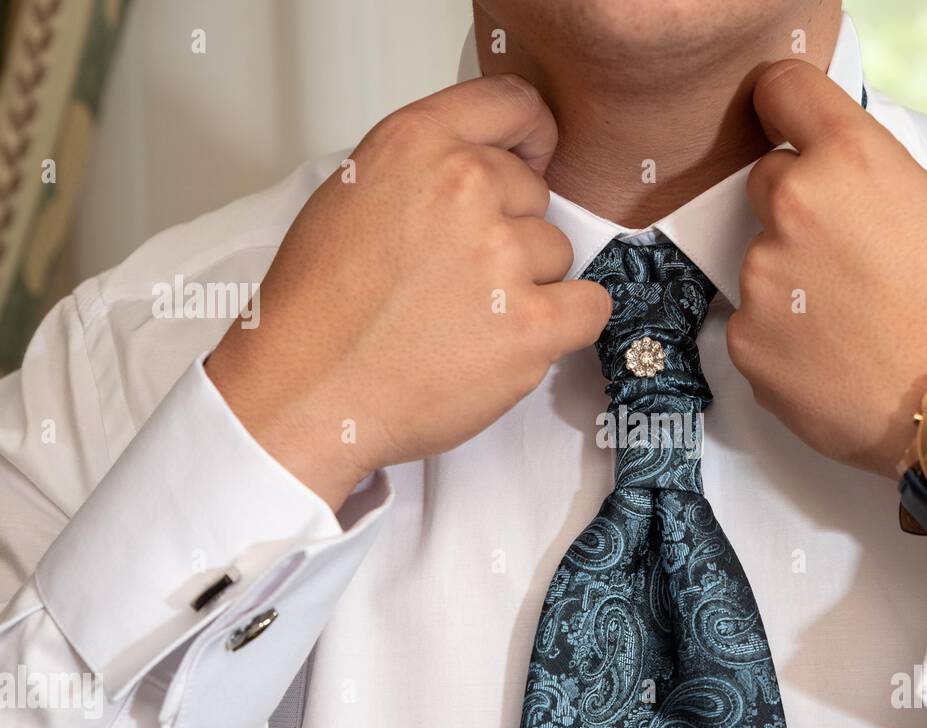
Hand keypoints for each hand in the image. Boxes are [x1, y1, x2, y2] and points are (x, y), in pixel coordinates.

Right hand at [205, 75, 610, 509]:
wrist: (306, 394)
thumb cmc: (319, 310)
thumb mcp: (354, 196)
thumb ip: (425, 168)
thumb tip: (488, 168)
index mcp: (415, 143)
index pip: (513, 104)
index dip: (530, 138)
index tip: (530, 161)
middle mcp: (463, 186)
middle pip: (536, 194)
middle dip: (508, 232)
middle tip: (453, 278)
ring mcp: (501, 255)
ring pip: (557, 253)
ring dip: (527, 284)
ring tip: (463, 318)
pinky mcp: (531, 323)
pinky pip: (590, 307)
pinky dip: (564, 326)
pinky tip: (513, 339)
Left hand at [728, 59, 926, 477]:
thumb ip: (860, 179)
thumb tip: (817, 178)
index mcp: (849, 159)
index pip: (782, 90)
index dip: (785, 107)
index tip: (785, 120)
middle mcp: (795, 206)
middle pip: (766, 183)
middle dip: (797, 210)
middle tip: (851, 260)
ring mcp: (761, 277)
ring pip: (760, 261)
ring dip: (791, 283)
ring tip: (854, 323)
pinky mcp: (745, 340)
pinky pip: (754, 323)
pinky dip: (783, 339)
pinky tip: (834, 358)